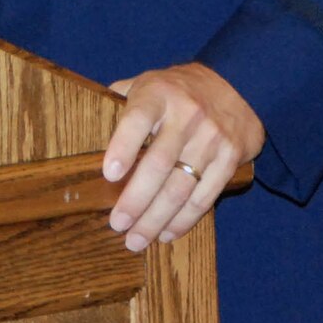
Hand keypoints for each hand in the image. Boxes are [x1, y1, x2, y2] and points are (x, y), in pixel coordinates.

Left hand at [101, 62, 263, 251]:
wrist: (236, 85)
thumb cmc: (176, 90)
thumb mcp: (146, 82)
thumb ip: (119, 100)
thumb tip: (86, 124)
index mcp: (158, 94)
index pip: (136, 120)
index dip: (122, 147)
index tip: (109, 175)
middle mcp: (186, 115)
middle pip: (158, 164)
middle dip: (136, 199)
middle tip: (117, 224)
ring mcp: (211, 137)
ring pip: (181, 187)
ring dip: (157, 218)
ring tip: (136, 239)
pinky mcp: (231, 157)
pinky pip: (205, 196)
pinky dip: (184, 219)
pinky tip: (167, 233)